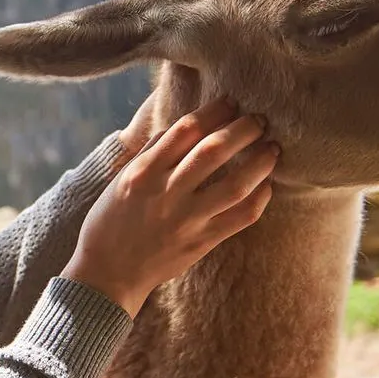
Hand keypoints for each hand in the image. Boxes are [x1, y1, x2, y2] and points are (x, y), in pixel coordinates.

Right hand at [63, 98, 276, 316]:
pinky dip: (259, 198)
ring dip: (259, 162)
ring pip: (234, 184)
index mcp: (143, 172)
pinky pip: (240, 218)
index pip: (185, 130)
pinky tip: (266, 186)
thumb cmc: (110, 223)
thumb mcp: (121, 181)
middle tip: (260, 120)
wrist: (106, 274)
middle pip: (213, 151)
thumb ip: (150, 152)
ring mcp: (186, 220)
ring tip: (272, 149)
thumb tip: (183, 126)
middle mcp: (165, 193)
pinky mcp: (201, 243)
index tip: (230, 102)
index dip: (213, 111)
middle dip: (243, 129)